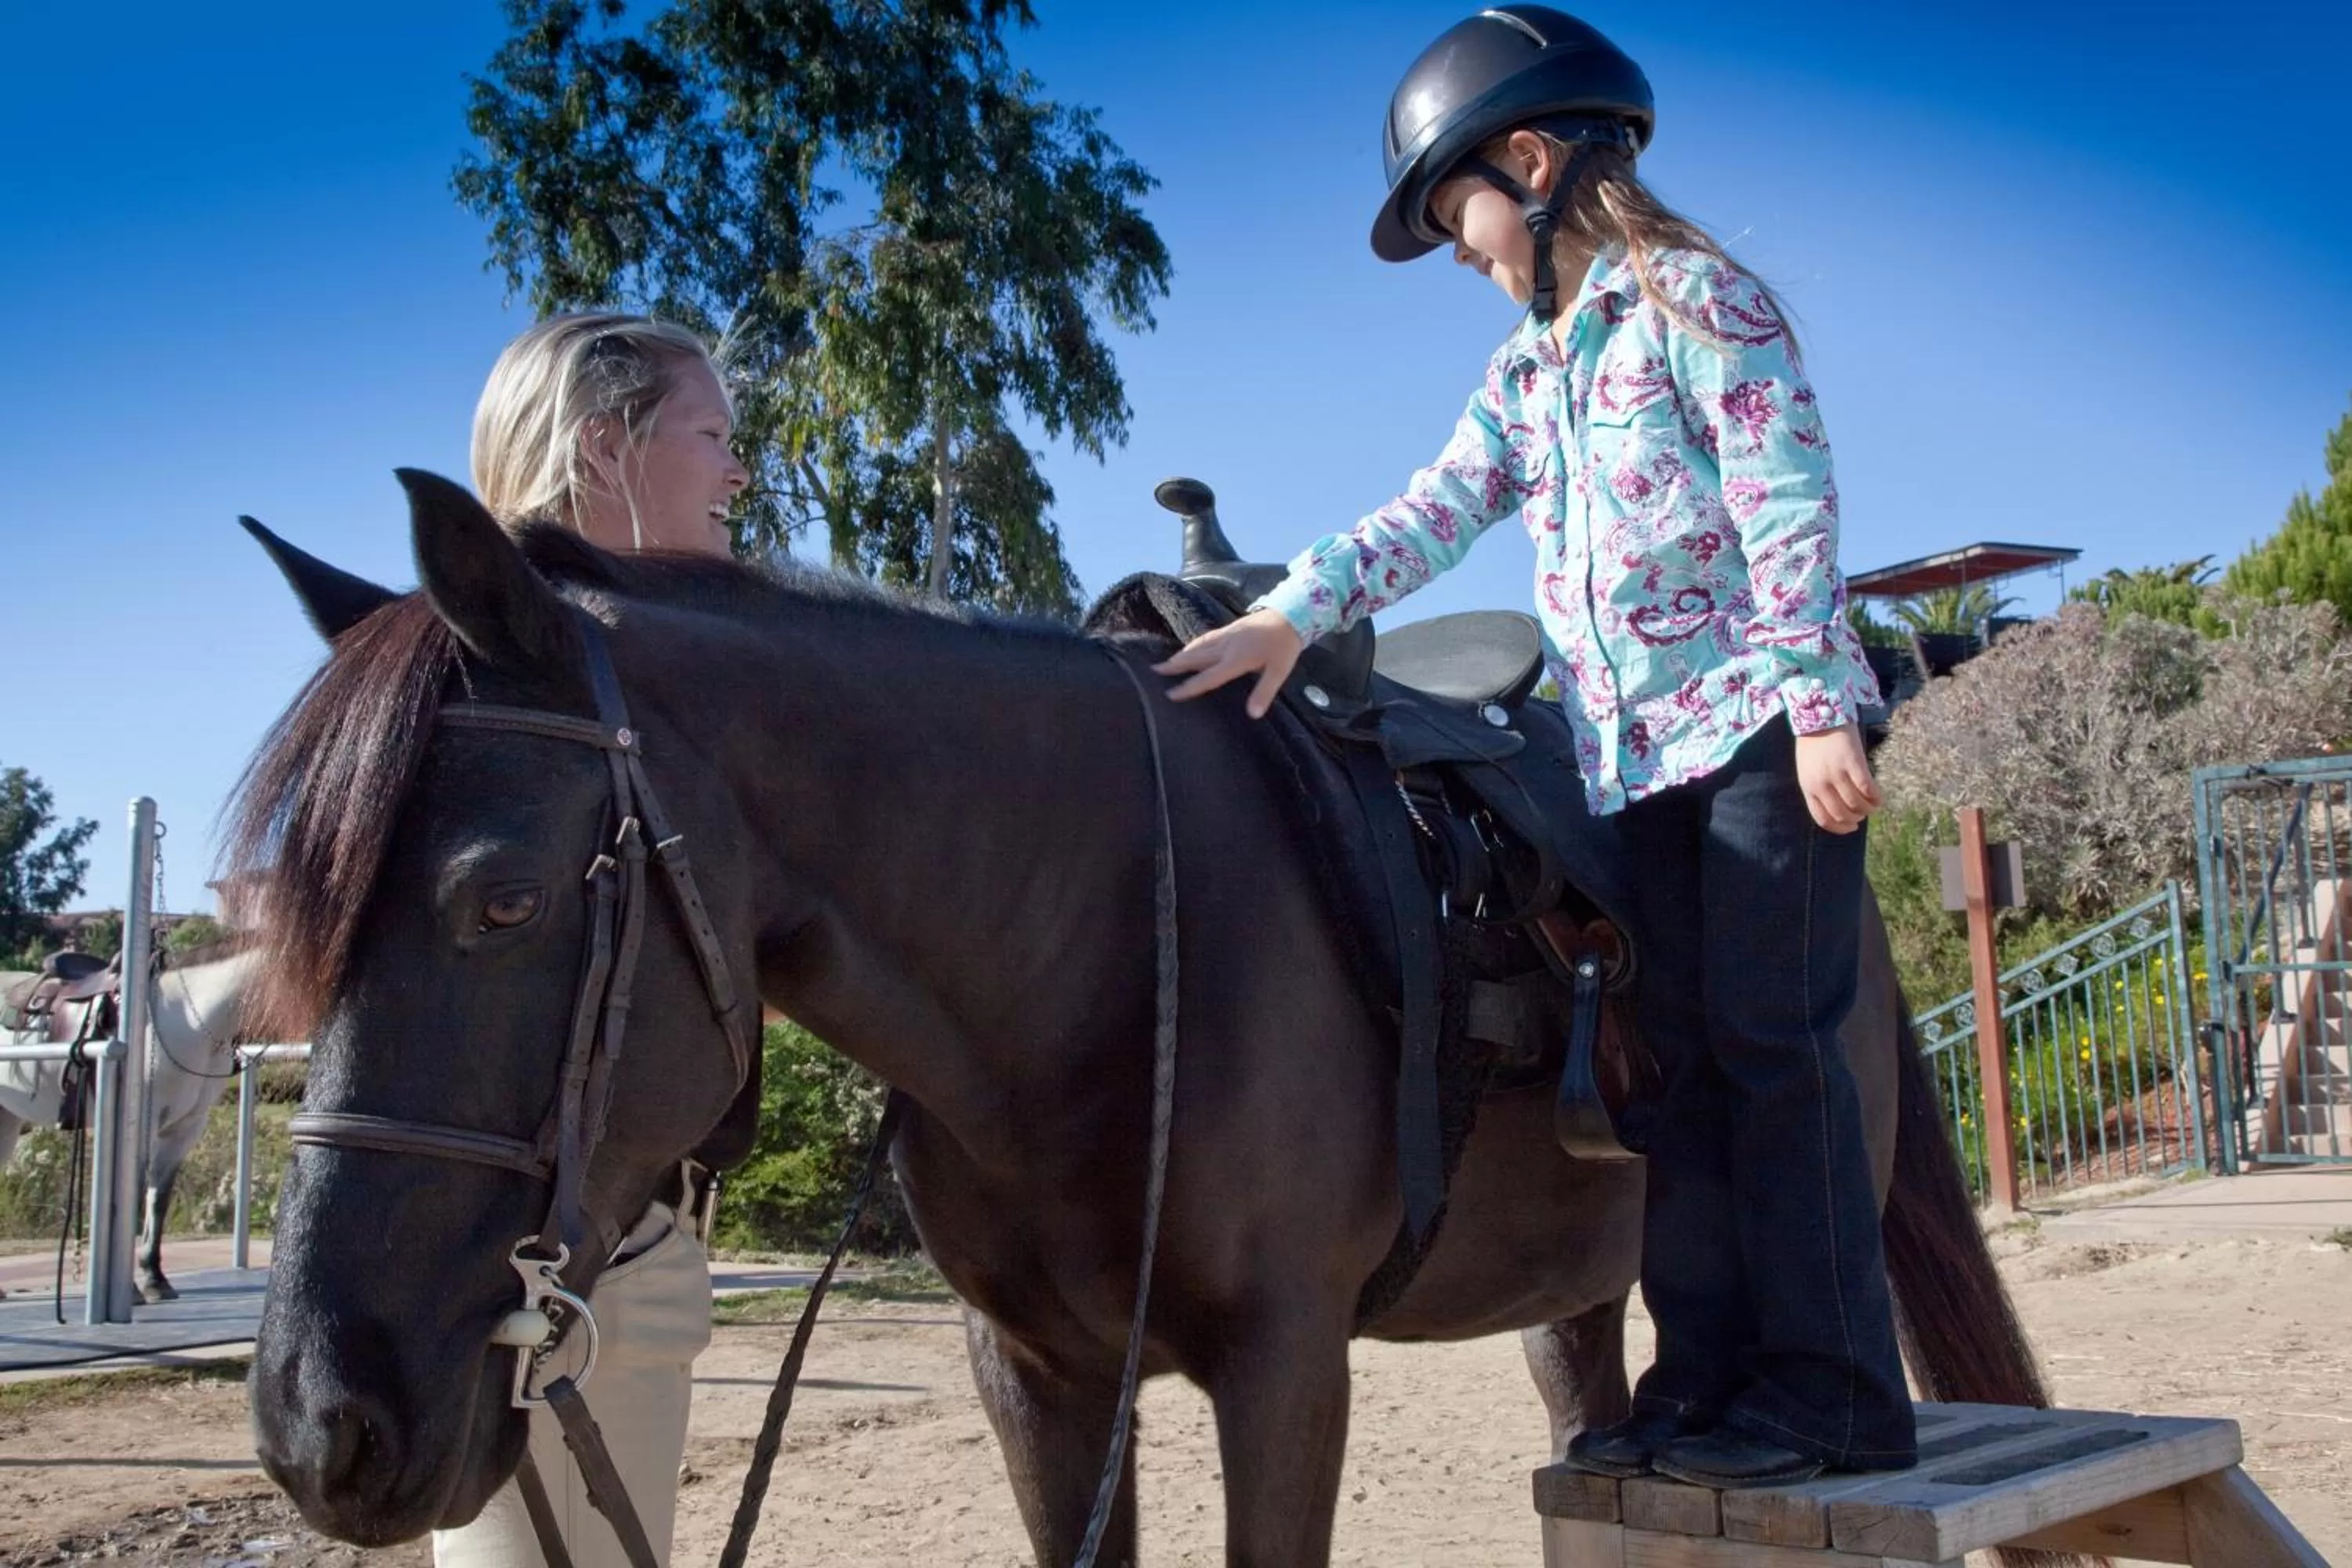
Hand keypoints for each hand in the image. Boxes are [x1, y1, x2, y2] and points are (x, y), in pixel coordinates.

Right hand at [1151, 610, 1305, 717]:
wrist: (1290, 613)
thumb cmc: (1285, 645)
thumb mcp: (1279, 671)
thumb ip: (1264, 692)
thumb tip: (1253, 715)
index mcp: (1236, 659)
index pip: (1208, 677)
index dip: (1188, 687)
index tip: (1171, 694)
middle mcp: (1226, 646)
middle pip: (1195, 658)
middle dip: (1174, 665)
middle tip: (1154, 670)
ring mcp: (1226, 635)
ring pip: (1198, 646)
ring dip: (1181, 654)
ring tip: (1166, 661)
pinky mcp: (1229, 628)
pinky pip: (1205, 638)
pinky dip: (1193, 644)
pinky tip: (1190, 647)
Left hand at [1794, 723, 1881, 834]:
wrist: (1820, 716)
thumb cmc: (1814, 744)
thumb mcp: (1808, 770)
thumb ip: (1818, 788)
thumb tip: (1838, 808)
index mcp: (1808, 787)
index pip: (1823, 818)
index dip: (1839, 828)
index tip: (1851, 828)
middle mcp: (1821, 784)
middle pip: (1842, 814)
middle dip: (1855, 819)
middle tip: (1863, 814)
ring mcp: (1837, 774)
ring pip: (1856, 804)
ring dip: (1868, 809)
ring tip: (1872, 806)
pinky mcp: (1853, 763)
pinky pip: (1867, 788)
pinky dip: (1876, 797)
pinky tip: (1879, 797)